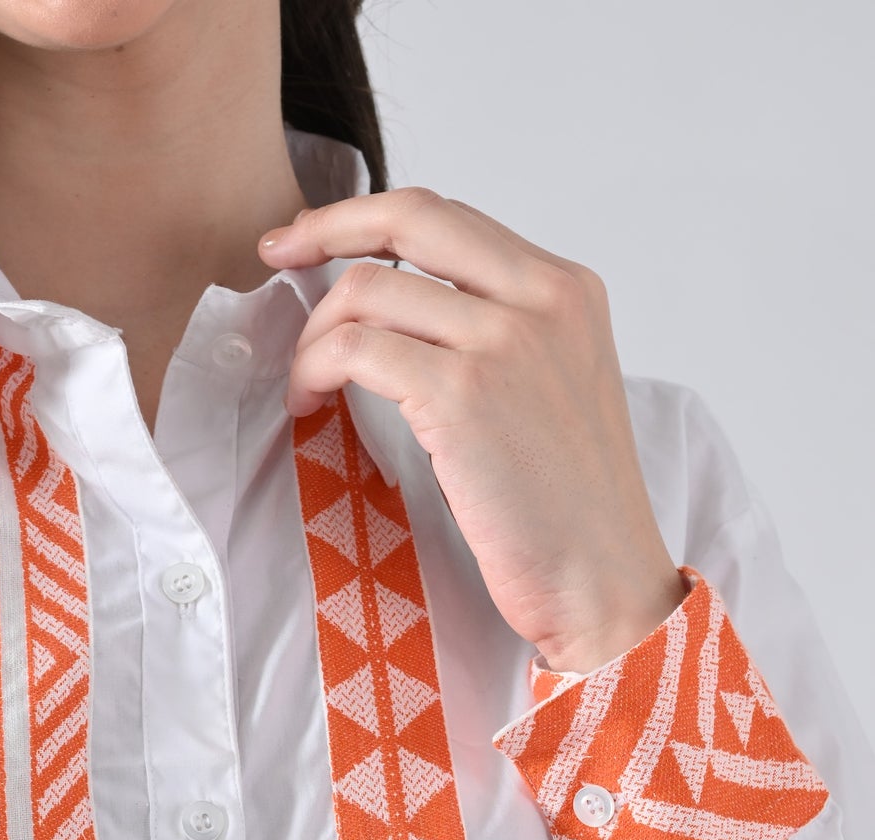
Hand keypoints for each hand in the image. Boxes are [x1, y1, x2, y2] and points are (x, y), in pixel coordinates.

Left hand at [259, 190, 684, 676]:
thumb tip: (402, 318)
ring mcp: (502, 341)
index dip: (370, 217)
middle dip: (326, 227)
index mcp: (567, 289)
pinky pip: (356, 350)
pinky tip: (311, 404)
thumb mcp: (553, 391)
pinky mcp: (461, 395)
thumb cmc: (571, 513)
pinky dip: (315, 370)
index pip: (451, 219)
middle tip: (276, 256)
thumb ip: (499, 338)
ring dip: (316, 334)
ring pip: (368, 288)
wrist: (605, 581)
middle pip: (410, 216)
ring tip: (307, 384)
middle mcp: (541, 298)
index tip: (314, 239)